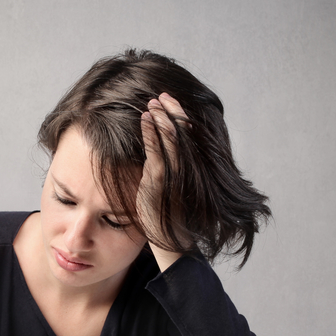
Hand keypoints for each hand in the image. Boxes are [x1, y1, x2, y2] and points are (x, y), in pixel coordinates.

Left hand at [139, 93, 187, 270]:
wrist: (171, 240)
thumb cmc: (167, 215)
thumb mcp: (169, 186)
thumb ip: (166, 168)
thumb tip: (157, 152)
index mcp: (191, 168)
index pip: (188, 134)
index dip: (179, 115)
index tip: (169, 100)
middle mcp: (186, 169)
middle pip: (182, 131)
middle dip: (171, 111)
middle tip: (161, 95)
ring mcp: (174, 174)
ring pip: (171, 137)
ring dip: (160, 117)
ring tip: (152, 103)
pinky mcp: (159, 181)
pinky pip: (156, 152)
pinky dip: (151, 133)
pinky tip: (145, 119)